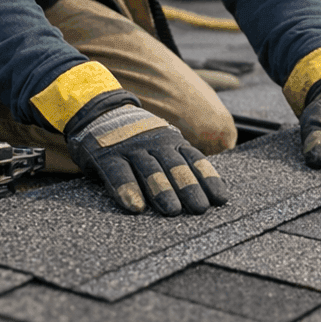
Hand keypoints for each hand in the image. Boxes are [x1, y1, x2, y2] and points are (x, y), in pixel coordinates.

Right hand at [65, 94, 229, 214]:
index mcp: (172, 141)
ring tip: (173, 210)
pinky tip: (136, 206)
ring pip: (150, 170)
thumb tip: (207, 191)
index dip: (208, 180)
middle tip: (200, 209)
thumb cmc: (138, 138)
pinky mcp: (106, 155)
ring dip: (163, 190)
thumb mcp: (162, 143)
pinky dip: (128, 189)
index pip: (194, 161)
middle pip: (176, 167)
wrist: (99, 111)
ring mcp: (131, 148)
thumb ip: (178, 161)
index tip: (221, 199)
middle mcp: (154, 143)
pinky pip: (119, 173)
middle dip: (189, 188)